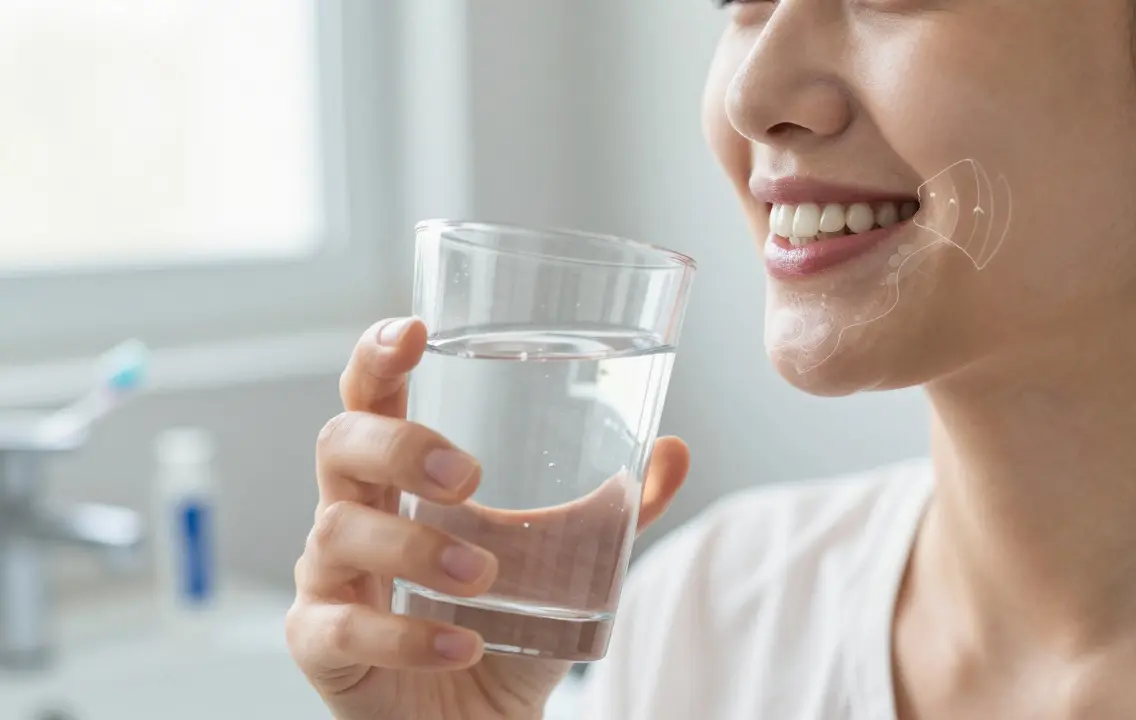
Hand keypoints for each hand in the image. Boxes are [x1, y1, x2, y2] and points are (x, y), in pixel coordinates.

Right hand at [286, 317, 689, 719]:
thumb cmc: (504, 629)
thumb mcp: (565, 565)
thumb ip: (616, 510)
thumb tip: (675, 449)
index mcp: (400, 479)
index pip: (370, 399)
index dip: (378, 357)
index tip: (415, 329)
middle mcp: (355, 514)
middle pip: (339, 444)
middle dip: (399, 446)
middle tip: (467, 475)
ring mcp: (330, 578)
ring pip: (339, 531)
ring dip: (417, 547)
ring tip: (484, 575)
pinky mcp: (321, 646)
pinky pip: (342, 628)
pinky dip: (407, 636)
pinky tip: (461, 644)